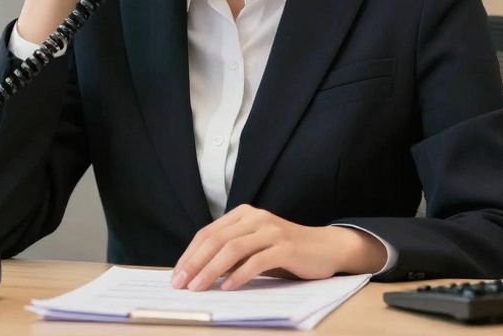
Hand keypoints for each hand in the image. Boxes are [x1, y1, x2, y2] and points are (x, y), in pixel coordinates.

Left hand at [170, 206, 386, 291]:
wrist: (326, 248)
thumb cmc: (284, 252)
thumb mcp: (253, 249)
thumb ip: (230, 255)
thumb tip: (197, 273)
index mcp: (243, 214)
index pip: (208, 233)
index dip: (189, 254)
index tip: (176, 275)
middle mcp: (255, 217)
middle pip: (216, 240)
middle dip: (194, 263)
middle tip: (180, 284)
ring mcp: (270, 230)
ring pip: (233, 249)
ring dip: (211, 270)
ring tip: (198, 287)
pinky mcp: (286, 246)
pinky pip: (257, 260)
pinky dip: (239, 275)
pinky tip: (228, 287)